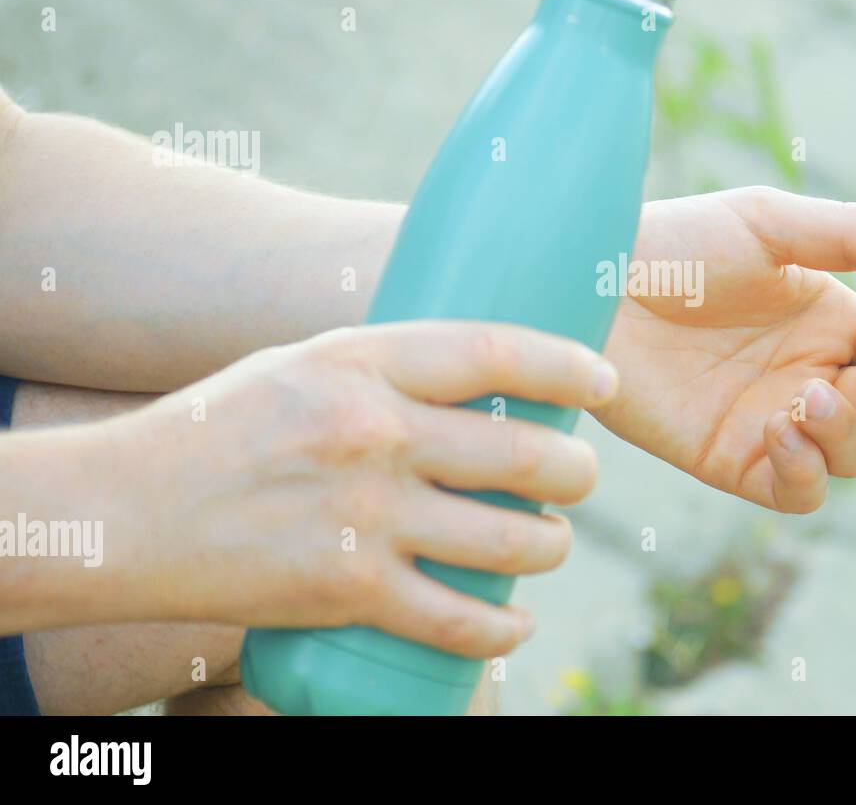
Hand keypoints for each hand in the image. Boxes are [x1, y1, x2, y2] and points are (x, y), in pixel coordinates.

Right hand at [104, 321, 616, 657]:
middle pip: (525, 455)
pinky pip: (461, 620)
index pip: (494, 352)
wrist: (126, 513)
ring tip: (552, 543)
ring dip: (553, 547)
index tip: (603, 380)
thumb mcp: (304, 367)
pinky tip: (516, 622)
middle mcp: (373, 435)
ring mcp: (364, 517)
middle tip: (581, 478)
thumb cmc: (221, 430)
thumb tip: (478, 375)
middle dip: (577, 473)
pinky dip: (504, 629)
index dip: (567, 366)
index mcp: (362, 363)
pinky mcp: (348, 592)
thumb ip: (386, 369)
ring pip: (511, 541)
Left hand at [596, 186, 855, 512]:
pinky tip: (780, 432)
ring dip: (852, 438)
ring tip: (812, 399)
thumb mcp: (766, 223)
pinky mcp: (731, 460)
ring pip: (852, 458)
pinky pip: (793, 489)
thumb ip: (852, 235)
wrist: (590, 287)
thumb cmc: (674, 243)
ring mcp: (775, 421)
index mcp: (834, 321)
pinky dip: (804, 472)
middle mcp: (813, 375)